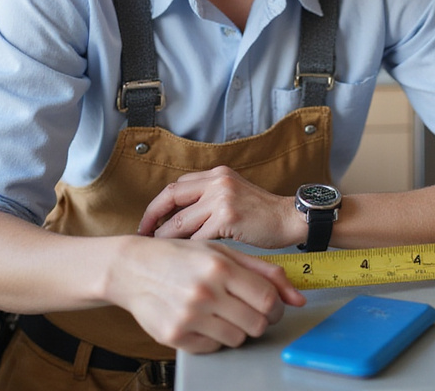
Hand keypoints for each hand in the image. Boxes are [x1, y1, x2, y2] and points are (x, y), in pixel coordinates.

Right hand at [106, 236, 305, 352]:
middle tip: (249, 311)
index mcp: (220, 267)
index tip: (272, 307)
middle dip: (260, 320)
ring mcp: (188, 316)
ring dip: (237, 329)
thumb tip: (298, 298)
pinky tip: (203, 320)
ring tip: (223, 313)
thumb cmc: (180, 256)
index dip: (277, 307)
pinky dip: (214, 337)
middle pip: (257, 324)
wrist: (132, 268)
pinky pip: (213, 347)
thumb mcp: (222, 251)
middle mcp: (205, 292)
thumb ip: (263, 272)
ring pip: (237, 339)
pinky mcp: (174, 335)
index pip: (268, 299)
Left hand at [138, 165, 302, 248]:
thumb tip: (176, 218)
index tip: (148, 222)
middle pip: (170, 197)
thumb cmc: (262, 214)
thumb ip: (208, 199)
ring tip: (160, 252)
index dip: (157, 205)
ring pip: (180, 221)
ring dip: (167, 239)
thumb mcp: (234, 193)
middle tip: (143, 236)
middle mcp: (216, 181)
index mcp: (216, 174)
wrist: (290, 219)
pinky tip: (184, 260)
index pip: (175, 186)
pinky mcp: (228, 217)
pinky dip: (188, 250)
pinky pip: (197, 237)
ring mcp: (222, 198)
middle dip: (151, 219)